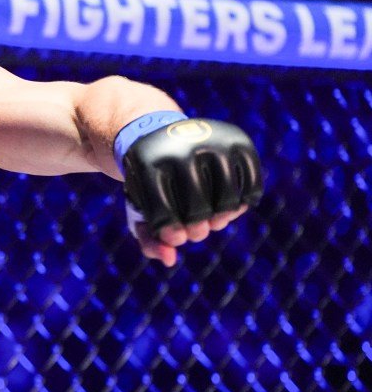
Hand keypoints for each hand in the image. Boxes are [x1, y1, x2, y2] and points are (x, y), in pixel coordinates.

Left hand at [118, 116, 262, 266]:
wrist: (160, 133)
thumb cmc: (149, 180)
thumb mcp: (138, 203)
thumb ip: (148, 237)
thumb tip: (170, 259)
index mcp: (148, 163)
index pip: (163, 211)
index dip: (171, 233)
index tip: (175, 236)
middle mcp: (181, 148)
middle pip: (198, 209)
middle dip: (197, 229)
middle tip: (196, 230)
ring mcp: (213, 142)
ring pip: (228, 200)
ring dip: (221, 218)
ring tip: (213, 219)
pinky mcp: (239, 141)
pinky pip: (252, 186)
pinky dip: (242, 203)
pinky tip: (229, 204)